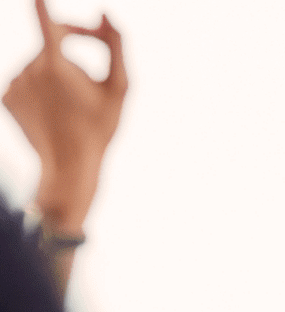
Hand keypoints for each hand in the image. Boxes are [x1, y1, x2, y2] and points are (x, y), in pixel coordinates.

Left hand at [3, 1, 127, 231]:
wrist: (69, 166)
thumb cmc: (99, 129)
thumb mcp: (118, 91)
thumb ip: (115, 48)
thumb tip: (106, 15)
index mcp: (55, 63)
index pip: (45, 23)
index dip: (40, 7)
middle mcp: (29, 68)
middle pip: (52, 51)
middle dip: (72, 61)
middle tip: (92, 85)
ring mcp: (14, 83)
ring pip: (38, 70)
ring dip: (56, 82)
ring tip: (70, 111)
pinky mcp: (6, 97)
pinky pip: (25, 85)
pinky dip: (39, 95)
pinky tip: (51, 116)